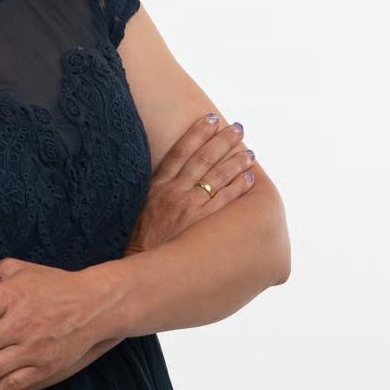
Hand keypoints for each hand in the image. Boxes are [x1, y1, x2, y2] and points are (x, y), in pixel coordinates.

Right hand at [123, 113, 255, 256]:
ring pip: (217, 177)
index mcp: (157, 186)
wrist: (138, 271)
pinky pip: (224, 202)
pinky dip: (238, 187)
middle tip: (238, 128)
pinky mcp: (200, 225)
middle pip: (202, 159)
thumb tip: (174, 178)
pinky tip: (249, 178)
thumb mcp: (141, 209)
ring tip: (250, 152)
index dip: (196, 133)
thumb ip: (158, 191)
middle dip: (222, 141)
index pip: (180, 151)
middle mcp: (174, 192)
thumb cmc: (140, 242)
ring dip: (235, 161)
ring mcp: (188, 208)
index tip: (211, 118)